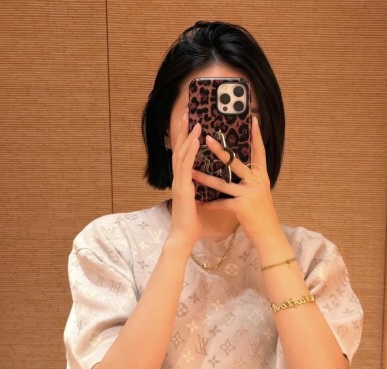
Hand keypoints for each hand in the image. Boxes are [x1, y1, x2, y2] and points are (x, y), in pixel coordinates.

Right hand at [167, 112, 202, 251]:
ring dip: (188, 136)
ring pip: (181, 154)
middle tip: (186, 113)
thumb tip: (207, 185)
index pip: (183, 155)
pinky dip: (190, 151)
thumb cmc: (191, 223)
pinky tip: (196, 140)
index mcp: (183, 181)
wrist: (183, 236)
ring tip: (194, 121)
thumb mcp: (197, 202)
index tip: (189, 124)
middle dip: (182, 131)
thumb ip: (199, 191)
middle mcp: (179, 178)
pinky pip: (186, 165)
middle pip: (178, 149)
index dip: (185, 139)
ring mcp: (179, 182)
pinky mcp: (182, 187)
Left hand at [191, 116, 282, 247]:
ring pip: (223, 183)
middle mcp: (258, 182)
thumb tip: (242, 168)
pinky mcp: (242, 207)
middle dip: (220, 151)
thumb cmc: (262, 215)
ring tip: (191, 171)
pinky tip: (199, 204)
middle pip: (236, 163)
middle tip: (206, 138)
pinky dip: (210, 205)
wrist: (269, 235)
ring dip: (205, 178)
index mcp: (262, 177)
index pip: (260, 152)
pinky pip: (222, 204)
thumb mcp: (260, 194)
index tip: (253, 119)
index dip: (257, 136)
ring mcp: (250, 194)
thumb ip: (252, 181)